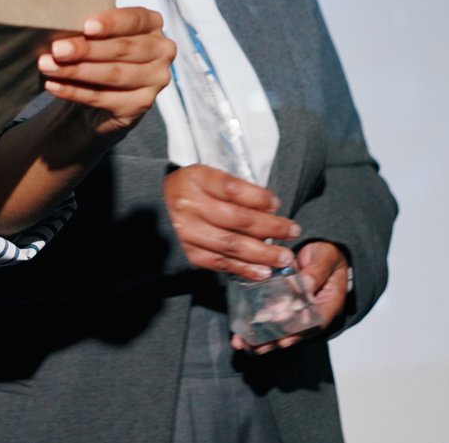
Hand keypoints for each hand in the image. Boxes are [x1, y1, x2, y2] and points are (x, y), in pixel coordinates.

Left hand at [36, 6, 173, 134]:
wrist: (104, 93)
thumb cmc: (101, 52)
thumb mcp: (101, 35)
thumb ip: (92, 30)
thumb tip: (61, 27)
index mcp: (152, 24)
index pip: (134, 20)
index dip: (111, 23)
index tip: (87, 26)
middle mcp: (161, 50)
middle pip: (122, 49)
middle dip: (86, 49)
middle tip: (57, 49)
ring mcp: (155, 80)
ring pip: (113, 74)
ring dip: (76, 71)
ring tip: (48, 67)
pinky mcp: (141, 104)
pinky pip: (103, 97)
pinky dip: (75, 92)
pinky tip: (54, 86)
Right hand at [162, 164, 295, 278]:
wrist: (155, 207)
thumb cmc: (192, 189)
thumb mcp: (209, 177)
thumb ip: (237, 190)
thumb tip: (271, 207)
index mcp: (197, 179)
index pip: (232, 188)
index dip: (258, 197)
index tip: (278, 203)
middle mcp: (191, 206)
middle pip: (236, 219)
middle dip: (270, 227)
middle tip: (293, 231)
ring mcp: (188, 232)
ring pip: (231, 245)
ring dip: (263, 253)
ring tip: (284, 257)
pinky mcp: (190, 253)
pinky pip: (220, 263)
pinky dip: (244, 269)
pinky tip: (264, 271)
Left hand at [233, 239, 350, 353]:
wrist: (320, 250)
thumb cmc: (326, 255)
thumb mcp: (326, 258)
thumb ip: (316, 271)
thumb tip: (304, 285)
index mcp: (329, 303)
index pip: (316, 323)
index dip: (299, 333)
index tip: (283, 339)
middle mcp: (312, 312)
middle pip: (295, 332)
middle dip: (274, 340)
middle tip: (257, 346)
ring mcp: (296, 311)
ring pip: (280, 329)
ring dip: (262, 339)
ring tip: (244, 344)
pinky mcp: (282, 305)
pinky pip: (270, 318)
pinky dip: (255, 326)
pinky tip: (240, 335)